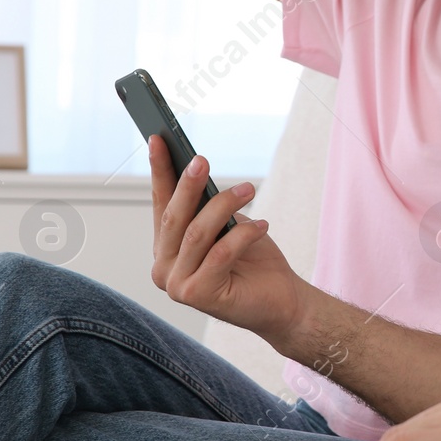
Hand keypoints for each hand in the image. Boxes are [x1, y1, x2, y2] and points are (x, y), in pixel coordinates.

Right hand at [147, 135, 306, 340]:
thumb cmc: (254, 261)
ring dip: (224, 206)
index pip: (161, 203)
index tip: (158, 139)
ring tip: (248, 189)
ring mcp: (177, 285)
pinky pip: (220, 254)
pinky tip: (262, 224)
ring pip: (197, 234)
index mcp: (167, 248)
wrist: (281, 301)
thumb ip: (207, 207)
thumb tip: (196, 170)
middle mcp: (164, 267)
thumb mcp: (229, 226)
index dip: (160, 171)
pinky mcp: (197, 296)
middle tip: (201, 160)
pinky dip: (243, 235)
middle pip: (174, 218)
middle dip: (187, 185)